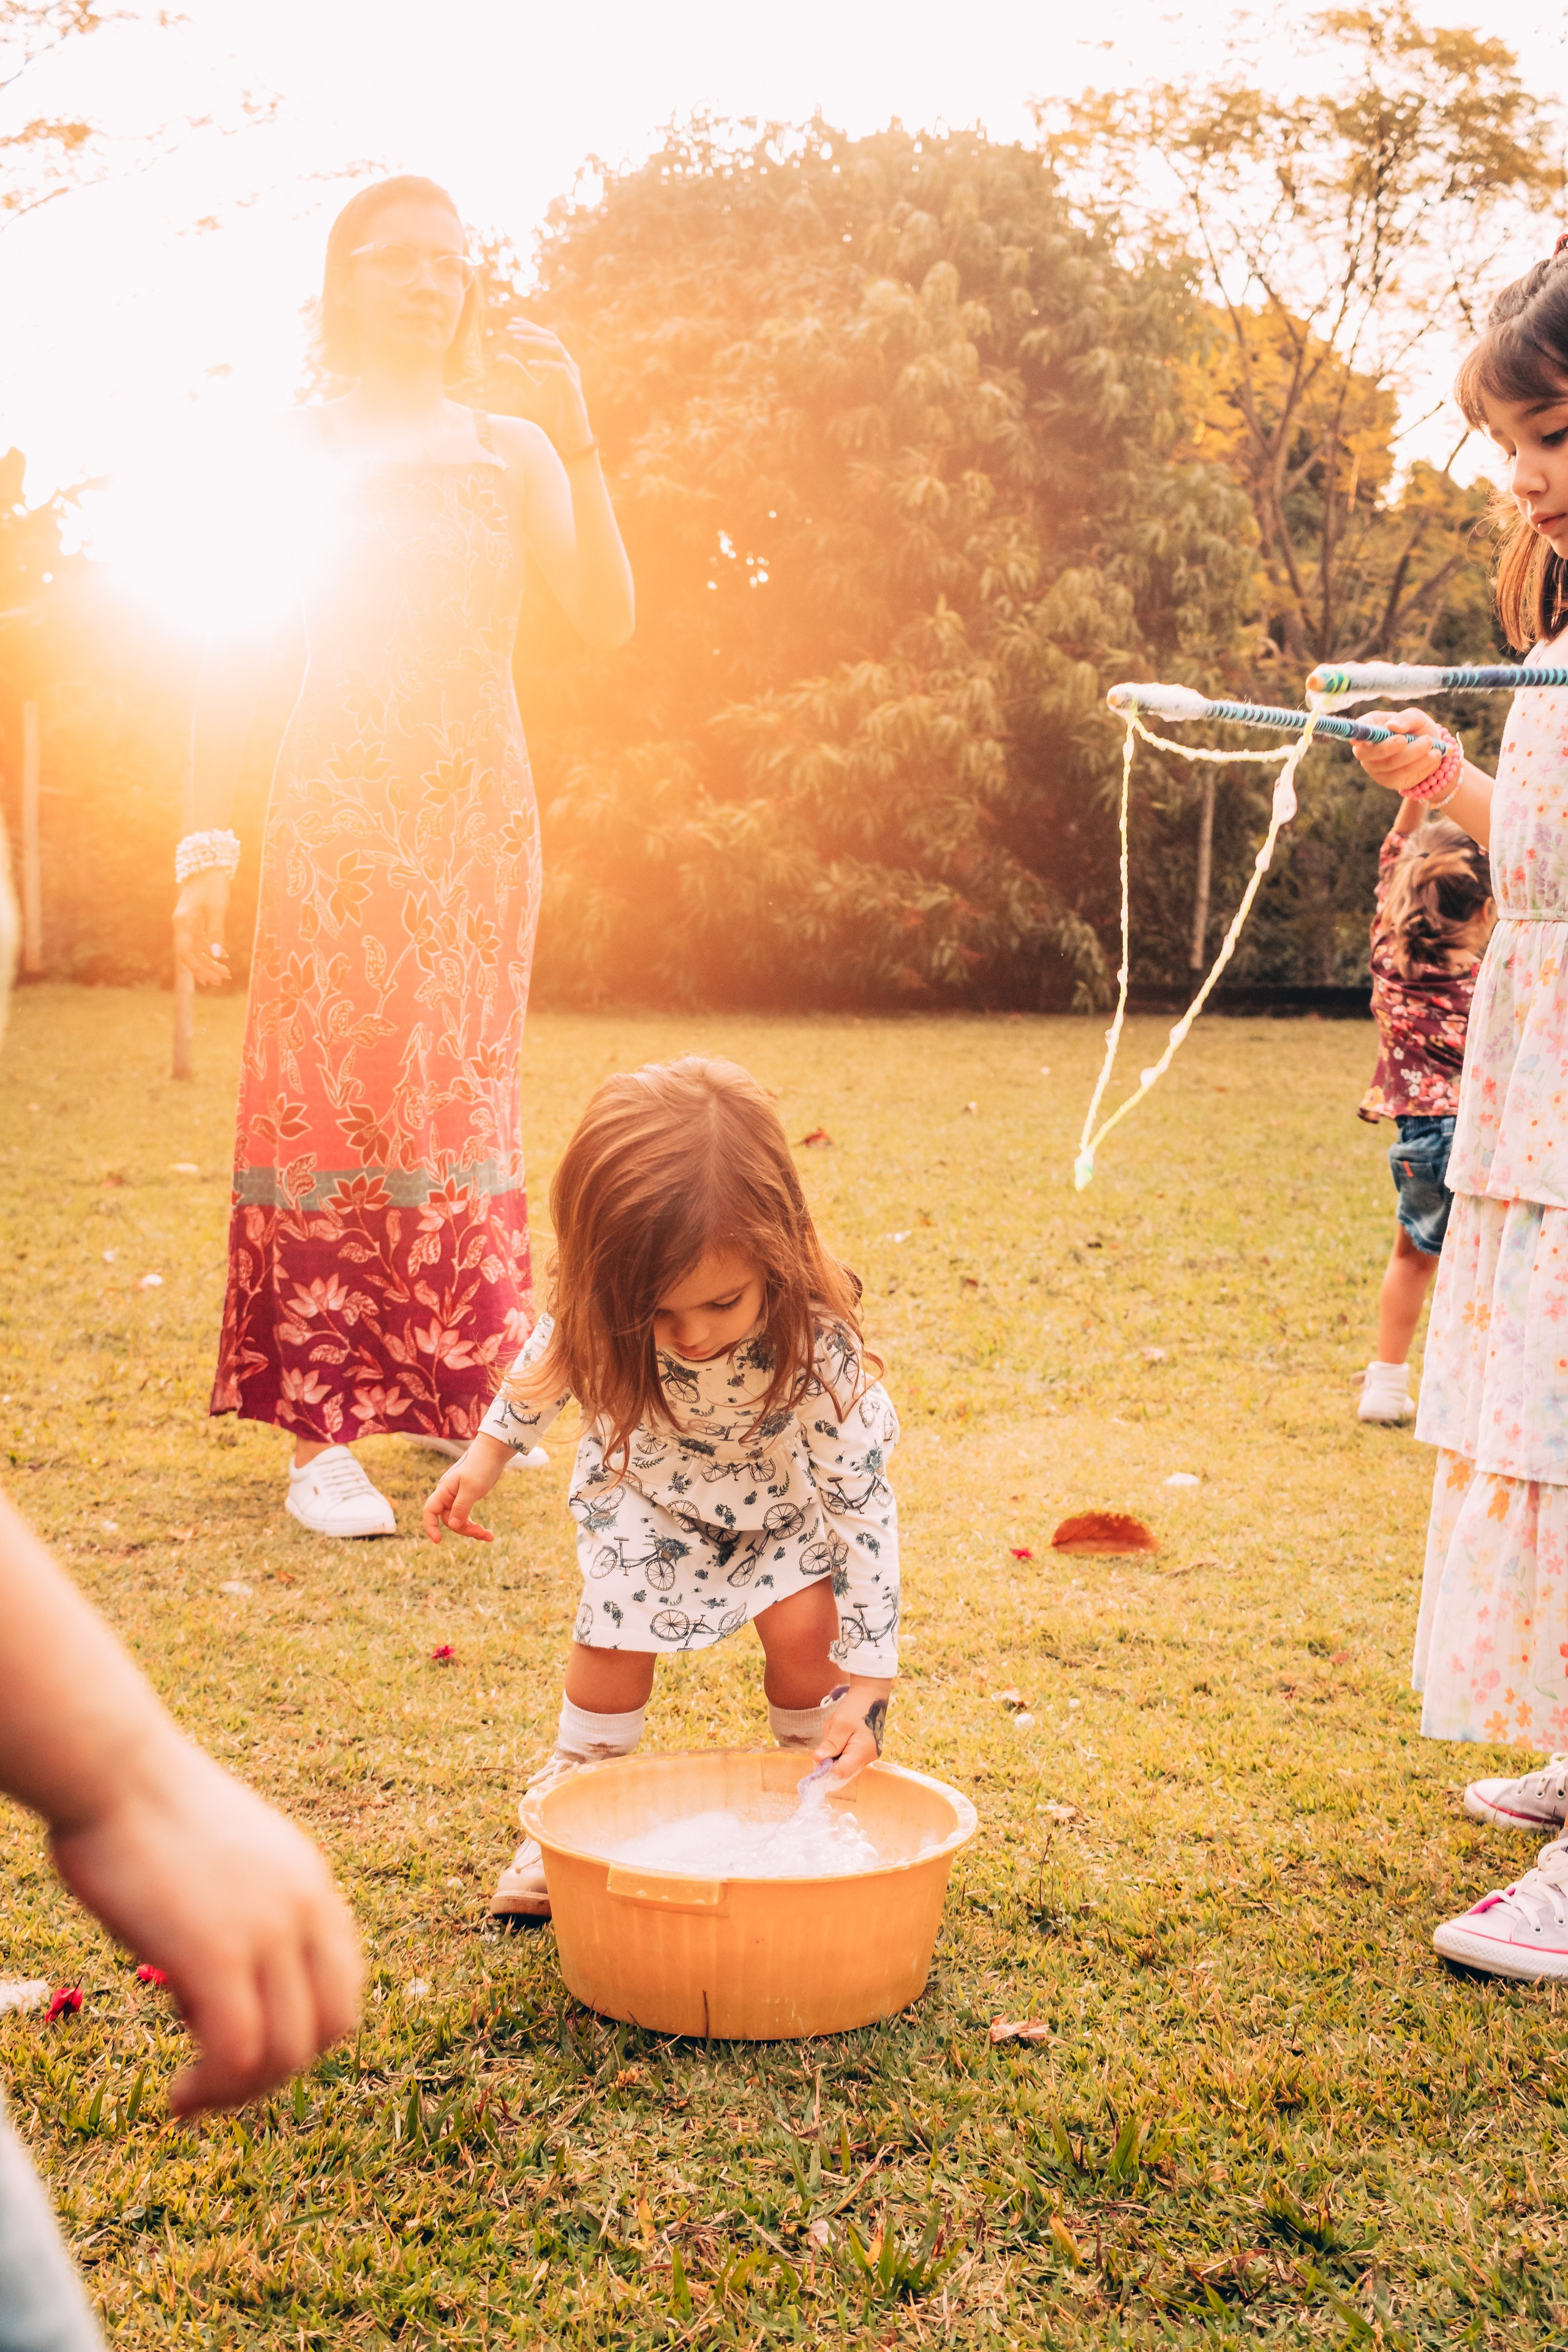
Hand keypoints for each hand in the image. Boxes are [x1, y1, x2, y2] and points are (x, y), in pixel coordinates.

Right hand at [50, 1735, 360, 2117]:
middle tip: (222, 2080)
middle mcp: (304, 1906)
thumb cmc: (139, 1809)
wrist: (111, 1769)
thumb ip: (236, 1913)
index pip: (343, 1980)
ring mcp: (266, 1930)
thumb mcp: (218, 1861)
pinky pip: (239, 2054)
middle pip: (333, 2024)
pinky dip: (215, 2091)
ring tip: (194, 2095)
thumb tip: (204, 1986)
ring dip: (244, 2092)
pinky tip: (178, 2096)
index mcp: (309, 1880)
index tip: (246, 2043)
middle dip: (281, 2069)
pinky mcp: (216, 1954)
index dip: (302, 2028)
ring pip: (289, 2051)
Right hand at [173, 868, 230, 987]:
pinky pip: (199, 940)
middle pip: (190, 954)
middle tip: (222, 981)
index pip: (187, 952)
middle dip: (205, 969)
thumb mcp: (218, 908)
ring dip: (209, 962)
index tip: (212, 979)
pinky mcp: (193, 920)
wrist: (206, 865)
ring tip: (224, 974)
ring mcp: (187, 923)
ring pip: (196, 949)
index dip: (198, 968)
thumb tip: (219, 955)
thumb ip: (217, 931)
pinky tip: (223, 957)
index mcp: (184, 922)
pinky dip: (210, 950)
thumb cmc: (212, 884)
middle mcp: (182, 925)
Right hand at [422, 1434, 510, 1541]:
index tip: (438, 1540)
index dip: (430, 1526)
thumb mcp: (472, 1488)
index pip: (430, 1511)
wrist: (493, 1453)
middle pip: (449, 1520)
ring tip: (489, 1536)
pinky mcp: (468, 1499)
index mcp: (444, 1490)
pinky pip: (467, 1517)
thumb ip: (461, 1507)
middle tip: (483, 1532)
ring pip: (459, 1521)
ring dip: (472, 1530)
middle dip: (464, 1529)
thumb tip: (453, 1526)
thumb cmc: (480, 1467)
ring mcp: (457, 1498)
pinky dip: (476, 1526)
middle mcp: (448, 1495)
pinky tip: (488, 1534)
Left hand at [492, 320, 594, 457]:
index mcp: (559, 361)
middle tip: (510, 328)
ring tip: (517, 340)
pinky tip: (529, 365)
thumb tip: (499, 357)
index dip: (529, 327)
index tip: (511, 323)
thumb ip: (517, 373)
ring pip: (557, 348)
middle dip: (531, 330)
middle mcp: (567, 364)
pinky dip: (545, 365)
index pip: (545, 337)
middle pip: (551, 337)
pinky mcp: (572, 388)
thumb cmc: (552, 412)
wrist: (569, 434)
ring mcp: (572, 375)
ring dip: (536, 342)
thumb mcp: (529, 389)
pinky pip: (560, 370)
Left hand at [814, 1678, 892, 1782]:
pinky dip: (840, 1745)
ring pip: (842, 1761)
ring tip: (838, 1729)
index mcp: (863, 1752)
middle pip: (842, 1768)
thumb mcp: (840, 1724)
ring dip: (834, 1748)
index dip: (827, 1767)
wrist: (870, 1693)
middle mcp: (868, 1757)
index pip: (841, 1772)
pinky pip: (847, 1754)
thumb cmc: (856, 1706)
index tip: (819, 1753)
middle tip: (831, 1734)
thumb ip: (830, 1744)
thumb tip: (817, 1760)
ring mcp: (867, 1755)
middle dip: (830, 1755)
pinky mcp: (865, 1750)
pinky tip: (842, 1732)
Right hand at [1349, 708, 1449, 795]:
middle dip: (1387, 747)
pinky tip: (1433, 755)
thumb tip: (1392, 726)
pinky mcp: (1388, 781)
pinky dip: (1421, 764)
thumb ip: (1406, 719)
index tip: (1357, 739)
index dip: (1357, 734)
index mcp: (1371, 727)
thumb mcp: (1417, 718)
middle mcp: (1367, 749)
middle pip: (1368, 753)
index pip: (1359, 730)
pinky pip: (1402, 775)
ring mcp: (1375, 768)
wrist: (1432, 750)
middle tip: (1405, 740)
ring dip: (1414, 753)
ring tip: (1431, 744)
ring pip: (1390, 764)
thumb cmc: (1418, 730)